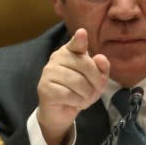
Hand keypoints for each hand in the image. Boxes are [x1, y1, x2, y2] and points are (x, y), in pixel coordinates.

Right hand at [37, 28, 108, 144]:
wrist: (61, 111)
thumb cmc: (79, 91)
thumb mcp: (96, 80)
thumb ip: (101, 68)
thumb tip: (100, 58)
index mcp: (70, 51)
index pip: (76, 44)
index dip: (79, 40)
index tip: (82, 33)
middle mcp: (57, 57)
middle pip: (86, 65)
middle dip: (96, 82)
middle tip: (94, 91)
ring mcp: (49, 72)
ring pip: (78, 82)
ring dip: (86, 94)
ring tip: (83, 97)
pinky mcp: (45, 88)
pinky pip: (69, 95)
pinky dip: (77, 102)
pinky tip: (73, 102)